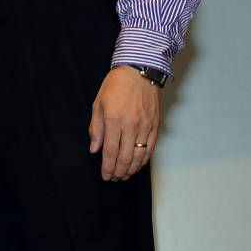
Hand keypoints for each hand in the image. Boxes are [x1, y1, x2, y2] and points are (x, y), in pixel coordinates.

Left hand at [89, 64, 161, 180]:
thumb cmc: (115, 86)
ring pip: (139, 155)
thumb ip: (96, 128)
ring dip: (131, 169)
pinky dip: (144, 160)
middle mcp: (131, 125)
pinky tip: (137, 165)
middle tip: (113, 179)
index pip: (110, 151)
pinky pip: (150, 147)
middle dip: (118, 171)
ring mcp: (145, 126)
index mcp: (113, 120)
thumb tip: (94, 149)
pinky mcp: (155, 125)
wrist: (139, 72)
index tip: (105, 175)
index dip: (107, 166)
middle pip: (125, 157)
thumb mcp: (98, 104)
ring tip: (124, 176)